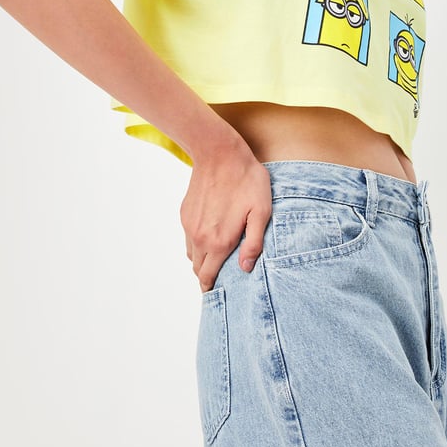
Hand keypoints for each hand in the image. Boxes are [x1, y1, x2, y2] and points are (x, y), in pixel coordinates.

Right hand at [180, 140, 272, 291]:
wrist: (219, 153)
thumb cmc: (247, 180)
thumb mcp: (261, 211)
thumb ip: (253, 243)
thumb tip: (245, 268)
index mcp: (218, 241)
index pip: (208, 277)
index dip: (212, 288)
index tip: (219, 293)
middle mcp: (199, 237)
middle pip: (197, 269)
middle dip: (208, 276)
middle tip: (222, 277)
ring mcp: (189, 224)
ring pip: (192, 254)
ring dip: (202, 259)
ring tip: (218, 256)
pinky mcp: (185, 213)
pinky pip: (189, 237)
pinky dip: (198, 242)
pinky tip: (213, 233)